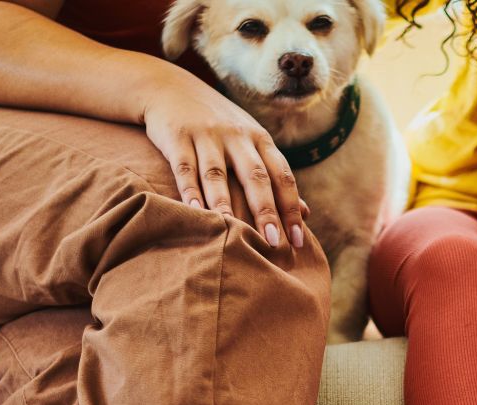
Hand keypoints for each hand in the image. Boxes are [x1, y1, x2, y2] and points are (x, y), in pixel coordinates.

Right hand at [141, 78, 305, 248]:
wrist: (170, 88)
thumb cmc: (220, 127)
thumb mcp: (251, 144)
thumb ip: (275, 177)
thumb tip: (306, 213)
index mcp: (260, 139)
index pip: (282, 177)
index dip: (291, 209)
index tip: (298, 240)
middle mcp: (237, 136)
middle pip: (255, 176)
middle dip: (266, 210)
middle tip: (274, 243)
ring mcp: (207, 135)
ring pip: (218, 174)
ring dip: (225, 204)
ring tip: (232, 232)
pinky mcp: (178, 136)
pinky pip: (185, 167)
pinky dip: (189, 190)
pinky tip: (195, 212)